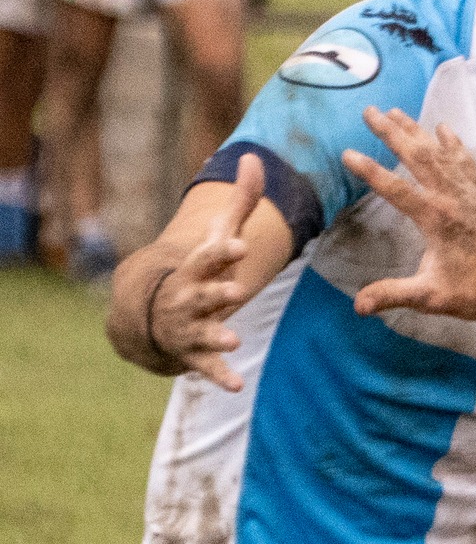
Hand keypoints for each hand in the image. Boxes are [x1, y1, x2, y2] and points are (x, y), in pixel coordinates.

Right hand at [147, 154, 265, 391]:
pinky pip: (207, 368)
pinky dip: (221, 376)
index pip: (209, 255)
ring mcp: (188, 327)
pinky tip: (238, 386)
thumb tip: (255, 157)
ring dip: (216, 335)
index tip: (238, 244)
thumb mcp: (219, 238)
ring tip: (233, 340)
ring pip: (202, 331)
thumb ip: (240, 204)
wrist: (153, 315)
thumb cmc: (198, 271)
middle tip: (236, 291)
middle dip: (216, 291)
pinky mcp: (194, 354)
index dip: (223, 250)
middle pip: (202, 292)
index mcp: (197, 268)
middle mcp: (188, 296)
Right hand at [344, 108, 475, 318]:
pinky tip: (442, 127)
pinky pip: (464, 159)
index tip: (348, 154)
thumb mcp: (431, 296)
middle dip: (391, 131)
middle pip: (416, 155)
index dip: (369, 170)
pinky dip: (452, 141)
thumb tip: (359, 306)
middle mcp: (449, 195)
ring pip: (438, 151)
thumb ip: (394, 295)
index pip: (394, 188)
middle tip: (370, 110)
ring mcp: (468, 190)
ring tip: (395, 111)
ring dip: (416, 129)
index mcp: (433, 217)